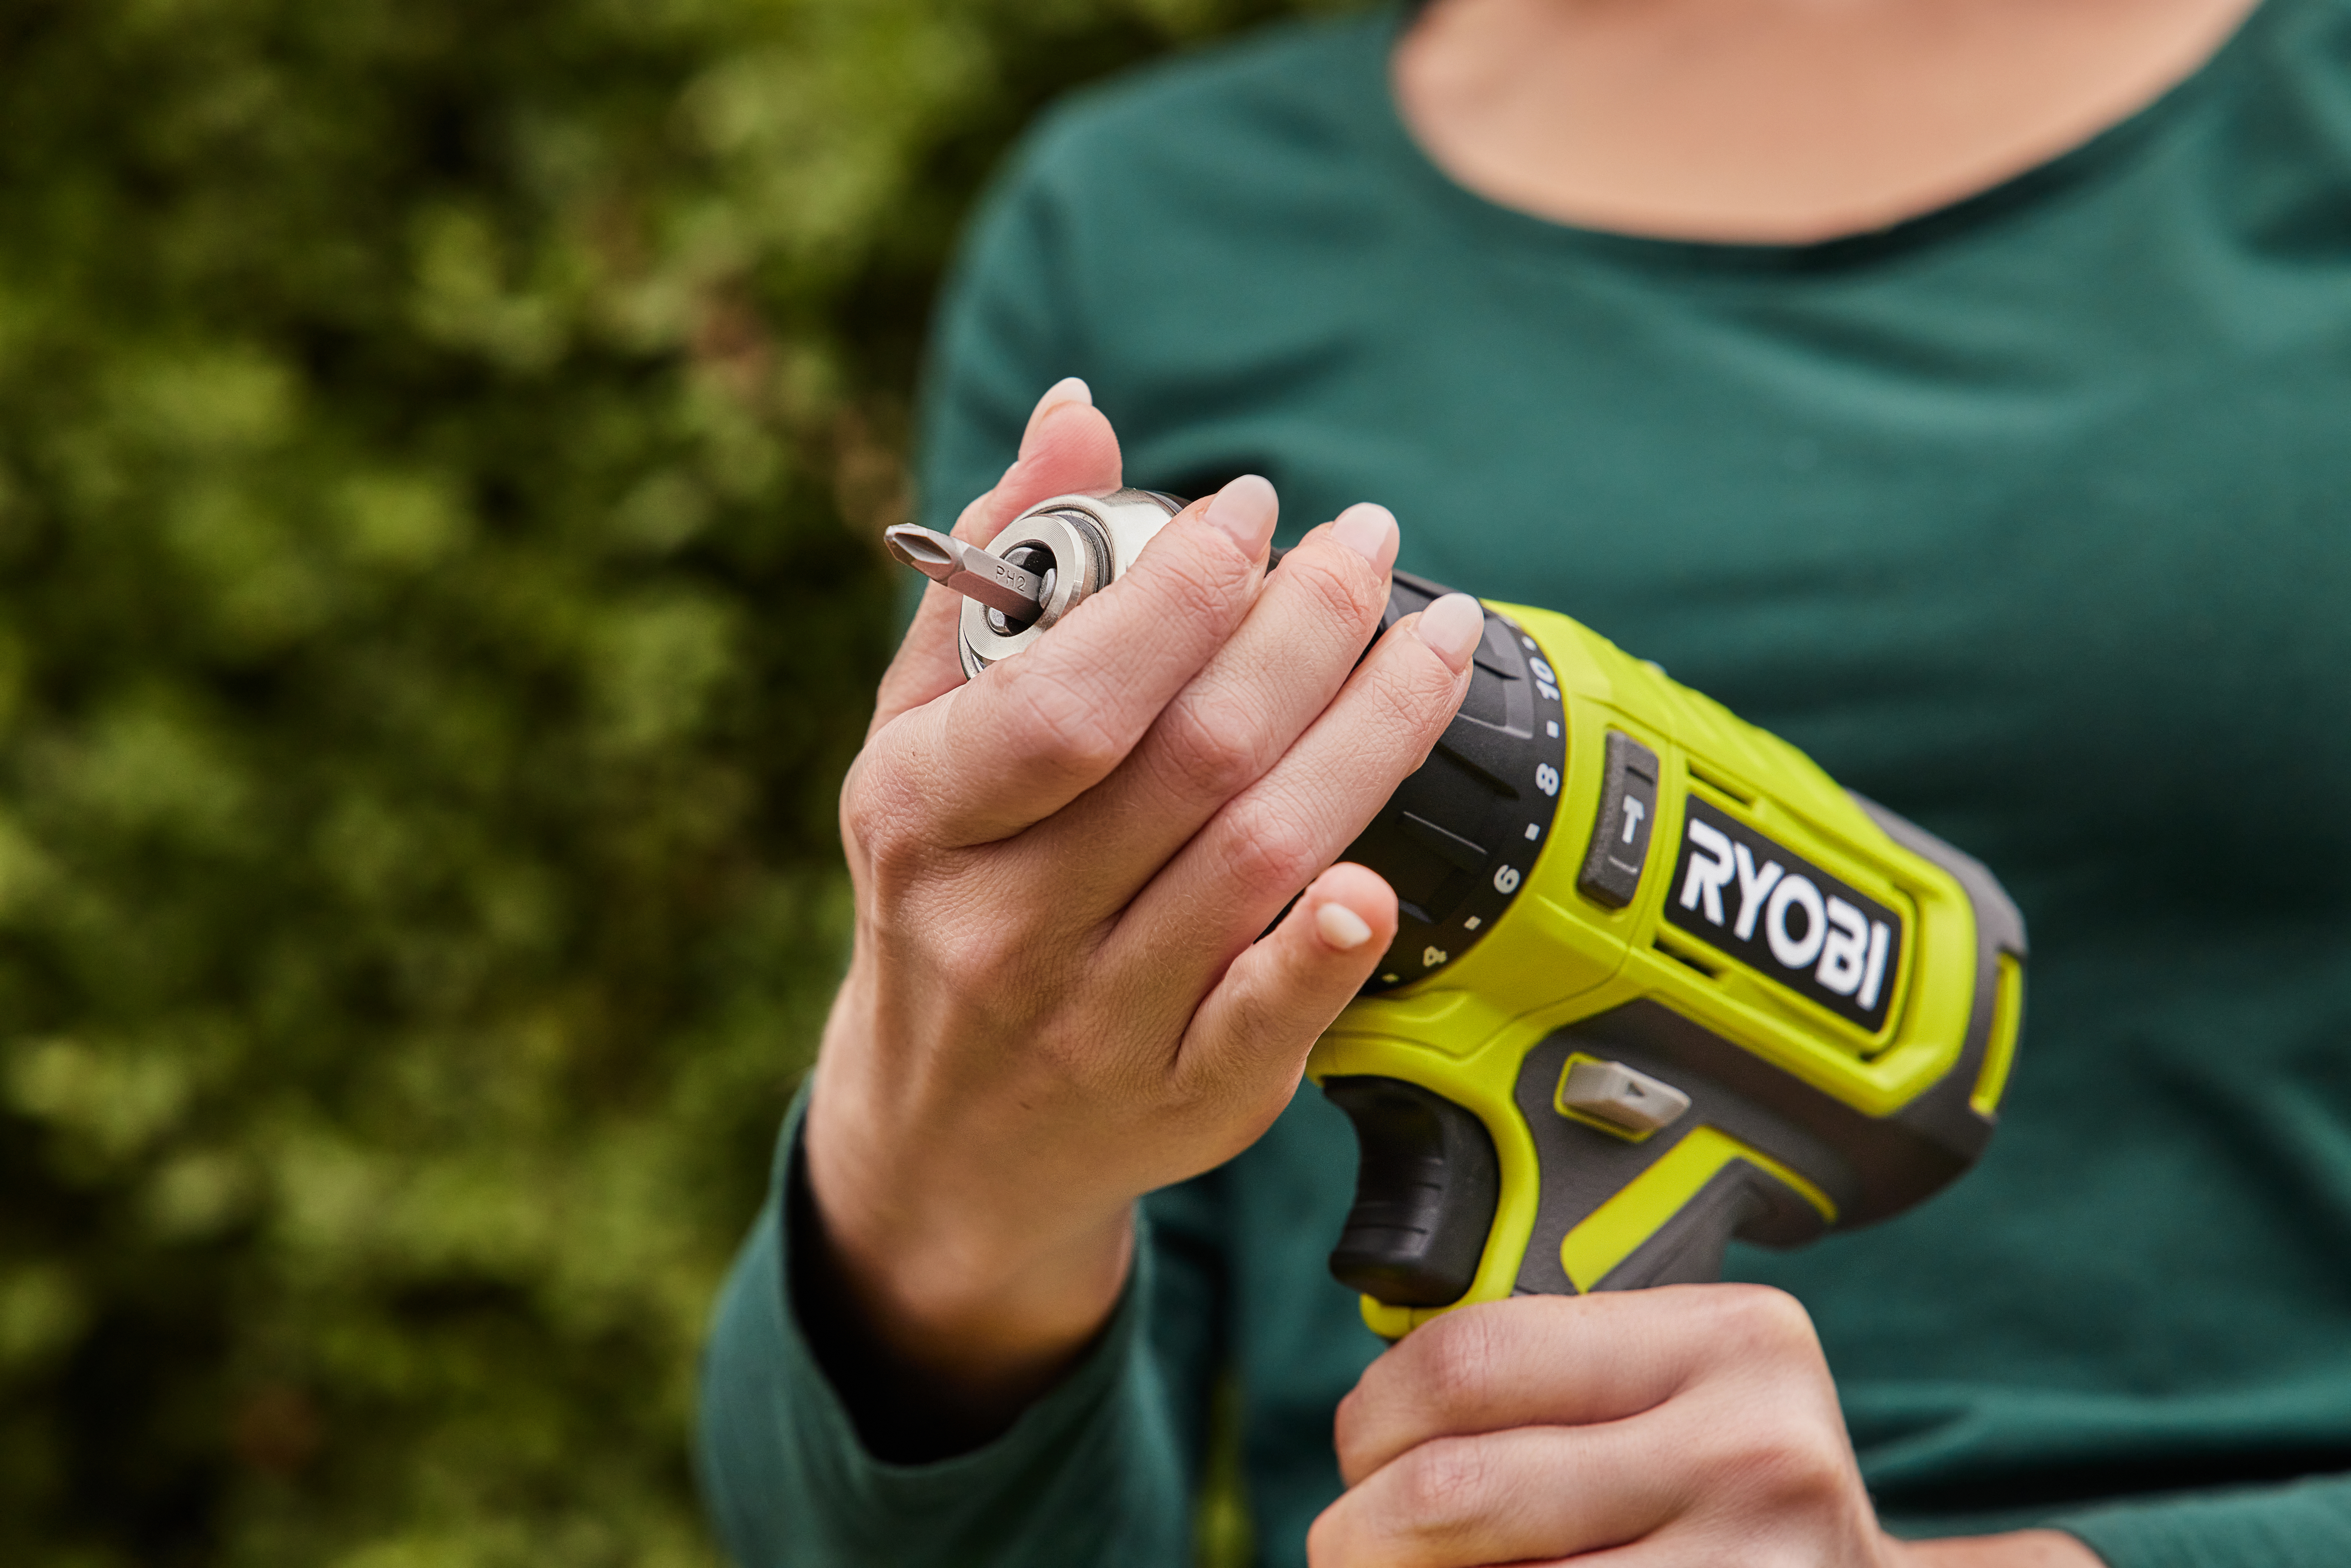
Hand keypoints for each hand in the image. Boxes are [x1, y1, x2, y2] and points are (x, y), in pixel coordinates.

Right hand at [803, 378, 1483, 1425]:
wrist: (944, 1132)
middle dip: (1307, 629)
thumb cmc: (944, 891)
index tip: (1255, 510)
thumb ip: (996, 573)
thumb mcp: (923, 735)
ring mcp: (1092, 1021)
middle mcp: (1001, 922)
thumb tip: (1077, 413)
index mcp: (922, 813)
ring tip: (1431, 635)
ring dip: (1369, 734)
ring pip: (1259, 859)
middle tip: (1368, 543)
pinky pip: (1266, 1021)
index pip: (1069, 693)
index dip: (1180, 590)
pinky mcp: (1178, 1099)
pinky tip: (1382, 873)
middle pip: (1194, 759)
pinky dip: (1330, 948)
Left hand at [1311, 1286, 2104, 1566]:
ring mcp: (1748, 1566)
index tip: (1362, 1447)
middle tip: (1354, 1537)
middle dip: (1363, 1524)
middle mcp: (1749, 1450)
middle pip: (1455, 1489)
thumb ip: (1547, 1372)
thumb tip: (1371, 1427)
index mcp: (1726, 1341)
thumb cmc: (1727, 1483)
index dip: (1375, 1414)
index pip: (1466, 1359)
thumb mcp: (1674, 1386)